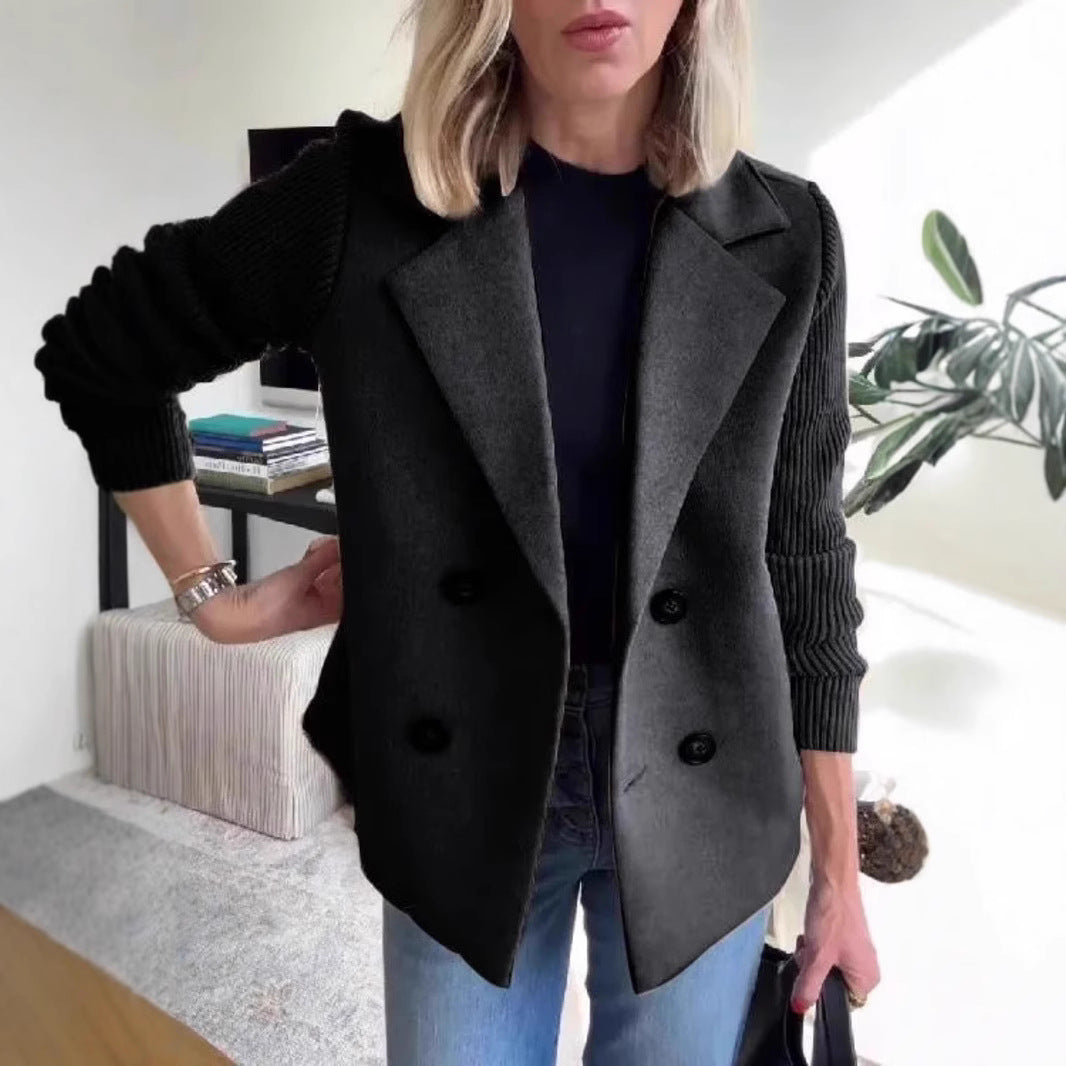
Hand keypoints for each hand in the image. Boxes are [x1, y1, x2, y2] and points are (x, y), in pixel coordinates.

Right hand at [190, 535, 341, 642]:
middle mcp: (319, 609)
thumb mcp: (298, 577)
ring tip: (323, 547)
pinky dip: (313, 562)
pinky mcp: (294, 590)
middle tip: (337, 545)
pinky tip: (313, 552)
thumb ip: (320, 559)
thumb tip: (337, 545)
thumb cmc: (262, 612)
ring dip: (326, 559)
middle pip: (340, 582)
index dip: (353, 572)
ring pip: (326, 575)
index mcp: (326, 615)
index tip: (352, 554)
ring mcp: (306, 599)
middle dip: (339, 562)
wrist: (231, 613)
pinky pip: (311, 573)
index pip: (351, 592)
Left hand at [790, 875, 880, 1013]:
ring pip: (825, 966)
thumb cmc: (833, 916)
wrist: (832, 881)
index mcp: (867, 978)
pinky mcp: (844, 936)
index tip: (811, 977)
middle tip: (809, 954)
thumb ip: (808, 986)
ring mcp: (855, 950)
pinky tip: (810, 933)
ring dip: (812, 956)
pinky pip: (825, 951)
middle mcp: (866, 967)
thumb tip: (801, 1008)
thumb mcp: (817, 957)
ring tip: (810, 940)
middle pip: (831, 983)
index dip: (822, 991)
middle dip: (814, 970)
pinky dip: (814, 944)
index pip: (842, 1004)